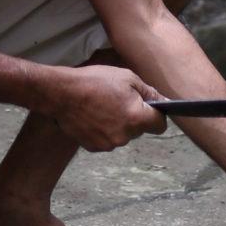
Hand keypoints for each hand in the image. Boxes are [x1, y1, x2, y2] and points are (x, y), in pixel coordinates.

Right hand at [41, 65, 168, 151]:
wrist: (62, 94)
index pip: (160, 125)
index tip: (150, 108)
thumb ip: (148, 92)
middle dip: (135, 117)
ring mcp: (109, 144)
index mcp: (137, 118)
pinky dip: (104, 130)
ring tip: (103, 107)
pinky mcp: (95, 148)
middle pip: (140, 130)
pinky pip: (107, 139)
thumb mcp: (127, 77)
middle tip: (120, 100)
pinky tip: (93, 116)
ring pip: (123, 135)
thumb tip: (162, 101)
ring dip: (119, 124)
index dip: (157, 116)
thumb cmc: (95, 82)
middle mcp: (125, 136)